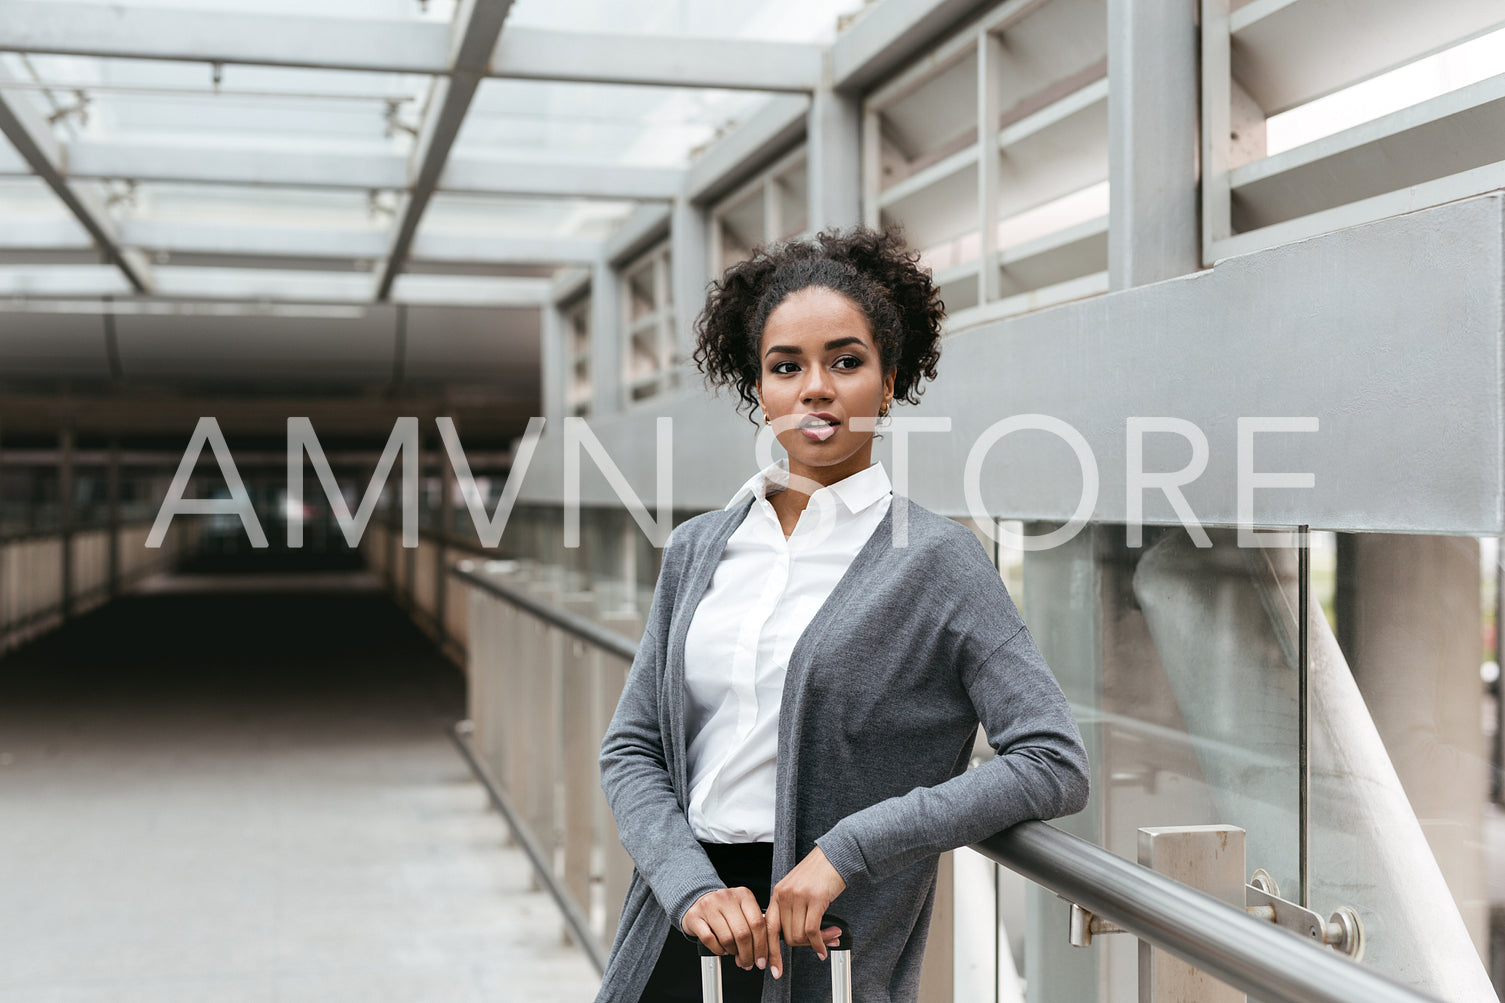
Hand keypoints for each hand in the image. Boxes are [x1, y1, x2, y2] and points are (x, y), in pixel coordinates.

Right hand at [682, 886, 769, 971]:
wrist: (700, 901)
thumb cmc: (725, 910)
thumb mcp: (743, 911)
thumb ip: (754, 927)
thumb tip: (763, 953)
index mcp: (744, 895)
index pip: (758, 923)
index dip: (762, 946)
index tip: (762, 960)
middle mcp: (727, 897)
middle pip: (743, 933)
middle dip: (748, 954)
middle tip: (748, 963)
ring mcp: (709, 906)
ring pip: (727, 938)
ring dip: (733, 952)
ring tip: (734, 953)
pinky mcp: (695, 916)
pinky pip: (709, 940)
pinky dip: (718, 950)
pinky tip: (721, 949)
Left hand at [765, 846, 846, 977]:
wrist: (836, 855)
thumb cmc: (819, 873)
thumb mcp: (798, 889)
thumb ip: (793, 909)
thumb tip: (797, 938)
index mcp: (778, 893)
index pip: (768, 928)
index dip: (769, 951)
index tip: (772, 967)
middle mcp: (785, 895)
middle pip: (786, 936)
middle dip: (803, 946)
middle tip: (817, 947)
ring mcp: (799, 896)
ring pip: (799, 935)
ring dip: (814, 944)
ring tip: (828, 940)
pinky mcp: (815, 898)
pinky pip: (812, 931)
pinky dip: (819, 944)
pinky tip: (825, 947)